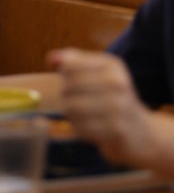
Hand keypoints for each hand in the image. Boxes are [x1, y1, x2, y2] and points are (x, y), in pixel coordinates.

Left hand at [48, 48, 156, 167]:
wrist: (141, 132)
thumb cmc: (112, 99)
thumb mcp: (98, 73)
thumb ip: (72, 61)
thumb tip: (51, 59)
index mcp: (111, 65)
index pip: (69, 64)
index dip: (62, 74)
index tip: (69, 79)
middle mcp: (117, 83)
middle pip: (67, 87)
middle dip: (65, 96)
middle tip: (76, 101)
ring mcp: (119, 107)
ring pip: (71, 108)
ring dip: (70, 115)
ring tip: (82, 116)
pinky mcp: (116, 130)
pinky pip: (80, 128)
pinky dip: (79, 129)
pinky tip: (90, 128)